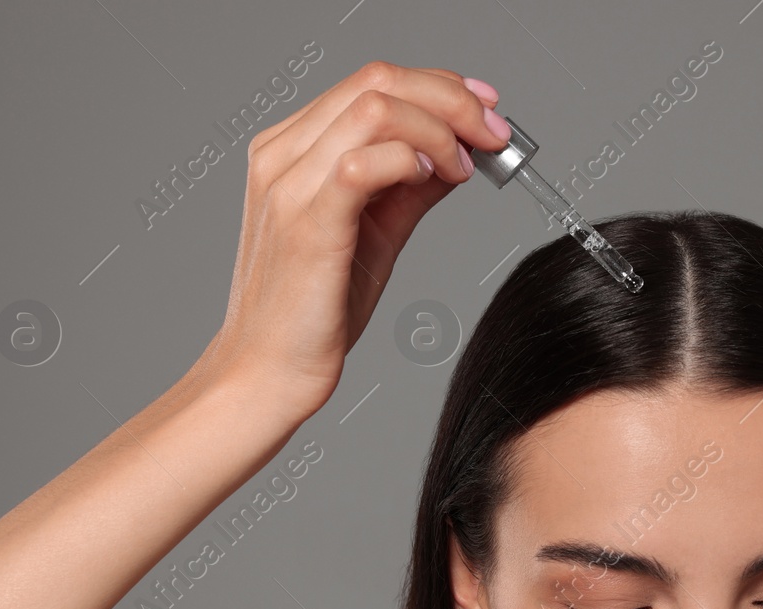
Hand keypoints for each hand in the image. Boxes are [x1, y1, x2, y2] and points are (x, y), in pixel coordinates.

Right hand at [198, 62, 510, 416]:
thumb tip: (457, 153)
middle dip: (452, 99)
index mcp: (292, 149)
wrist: (268, 371)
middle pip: (377, 82)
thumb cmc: (312, 311)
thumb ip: (410, 187)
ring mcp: (289, 185)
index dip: (440, 86)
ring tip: (464, 166)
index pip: (371, 83)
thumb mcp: (374, 233)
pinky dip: (410, 159)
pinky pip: (364, 163)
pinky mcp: (307, 222)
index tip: (487, 108)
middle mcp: (283, 155)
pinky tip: (431, 179)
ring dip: (439, 129)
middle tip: (493, 133)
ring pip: (375, 109)